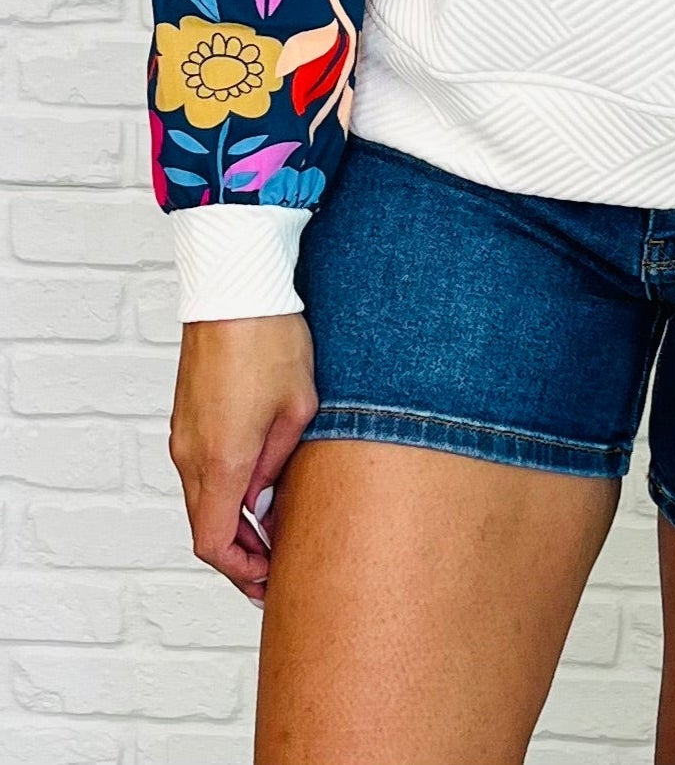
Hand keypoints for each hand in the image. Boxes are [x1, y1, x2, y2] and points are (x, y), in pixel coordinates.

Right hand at [170, 313, 318, 605]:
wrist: (234, 287)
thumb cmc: (271, 342)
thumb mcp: (297, 411)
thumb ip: (278, 467)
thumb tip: (266, 502)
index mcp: (220, 462)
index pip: (214, 545)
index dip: (241, 573)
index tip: (270, 582)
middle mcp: (190, 455)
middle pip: (205, 527)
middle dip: (241, 554)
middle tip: (276, 565)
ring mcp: (183, 434)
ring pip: (202, 498)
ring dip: (232, 519)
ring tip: (273, 526)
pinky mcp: (186, 415)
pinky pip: (199, 469)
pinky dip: (223, 489)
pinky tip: (256, 483)